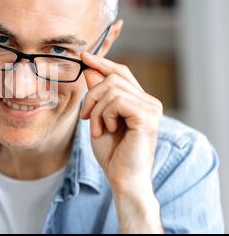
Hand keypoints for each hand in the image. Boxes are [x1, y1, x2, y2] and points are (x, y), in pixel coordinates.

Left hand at [80, 52, 163, 232]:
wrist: (122, 179)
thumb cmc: (112, 153)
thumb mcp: (99, 118)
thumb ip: (98, 95)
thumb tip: (90, 69)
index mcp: (140, 101)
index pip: (121, 73)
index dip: (102, 63)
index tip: (83, 56)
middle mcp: (149, 102)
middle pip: (113, 78)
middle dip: (91, 95)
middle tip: (86, 118)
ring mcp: (151, 109)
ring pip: (112, 89)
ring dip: (96, 109)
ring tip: (98, 129)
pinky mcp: (147, 117)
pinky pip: (117, 101)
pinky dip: (104, 115)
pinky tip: (106, 130)